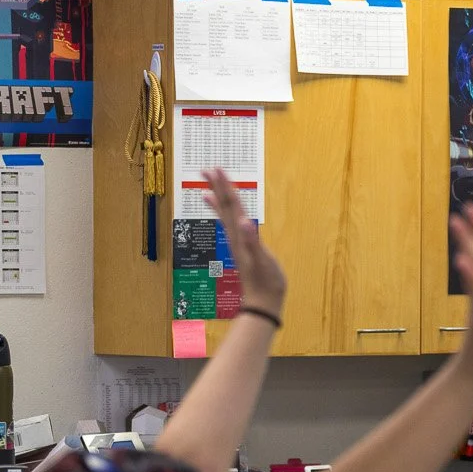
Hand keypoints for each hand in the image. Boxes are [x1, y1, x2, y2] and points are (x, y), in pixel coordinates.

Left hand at [206, 167, 285, 312]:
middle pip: (225, 206)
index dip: (225, 186)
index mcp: (240, 235)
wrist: (262, 303)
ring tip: (208, 186)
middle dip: (217, 187)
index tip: (216, 169)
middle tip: (207, 169)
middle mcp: (235, 236)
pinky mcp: (242, 248)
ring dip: (218, 199)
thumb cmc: (266, 282)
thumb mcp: (262, 260)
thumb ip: (253, 241)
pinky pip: (231, 226)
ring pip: (226, 215)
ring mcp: (237, 242)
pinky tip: (226, 214)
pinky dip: (225, 217)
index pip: (231, 205)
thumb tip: (244, 222)